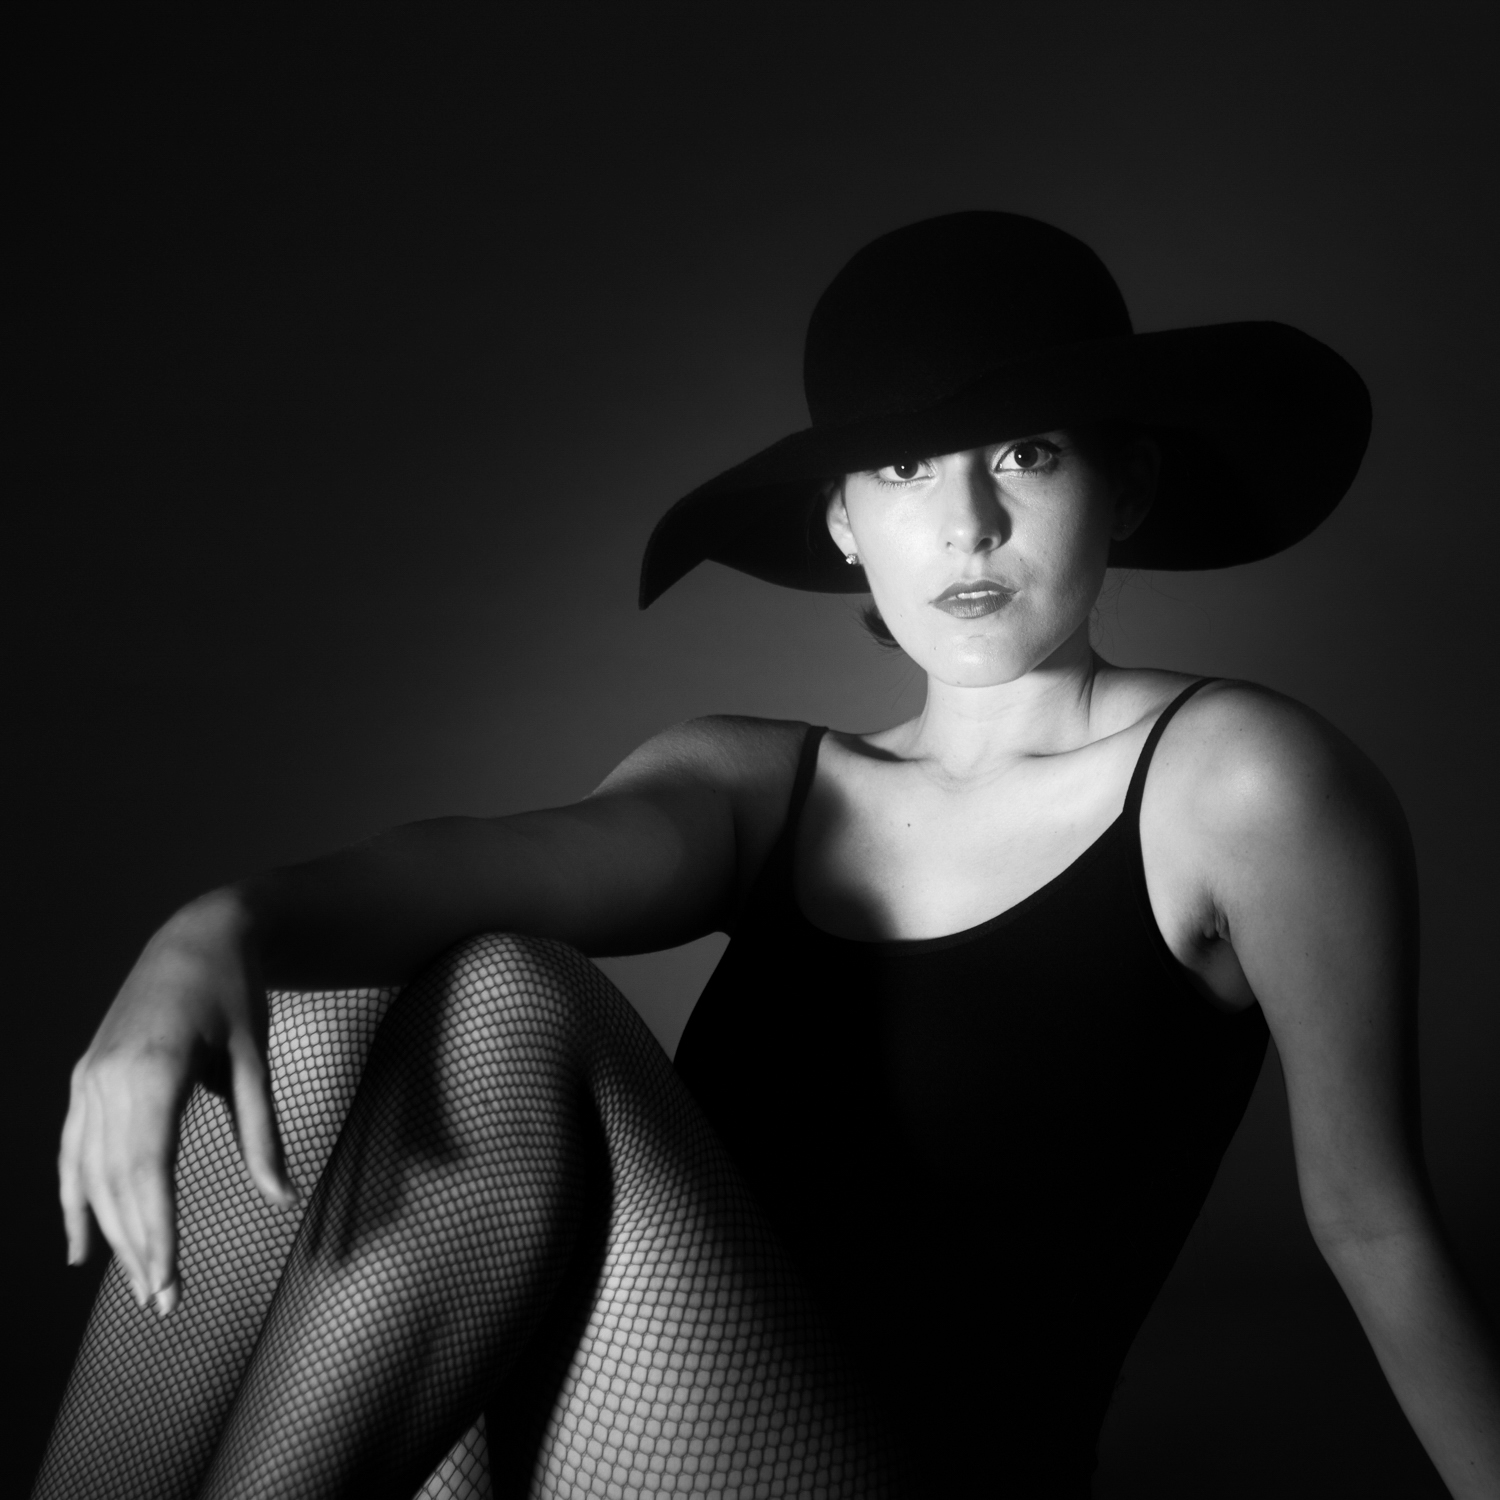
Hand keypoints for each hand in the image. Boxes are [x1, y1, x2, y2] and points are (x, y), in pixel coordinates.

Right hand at [58, 889, 297, 1313]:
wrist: (198, 935)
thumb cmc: (235, 992)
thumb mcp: (255, 1058)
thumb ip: (261, 1132)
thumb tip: (281, 1198)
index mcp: (151, 1070)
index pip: (146, 1170)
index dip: (154, 1229)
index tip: (167, 1279)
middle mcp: (108, 1078)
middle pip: (115, 1180)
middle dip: (137, 1245)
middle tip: (163, 1302)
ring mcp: (89, 1079)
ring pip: (90, 1173)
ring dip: (111, 1232)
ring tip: (138, 1284)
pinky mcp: (86, 1078)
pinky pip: (73, 1151)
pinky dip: (76, 1199)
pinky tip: (84, 1247)